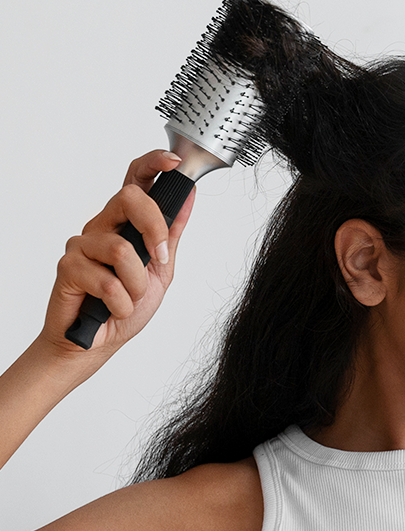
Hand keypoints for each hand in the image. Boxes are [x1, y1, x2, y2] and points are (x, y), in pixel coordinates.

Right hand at [41, 150, 195, 355]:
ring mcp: (82, 244)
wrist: (97, 343)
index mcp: (125, 225)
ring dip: (136, 285)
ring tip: (128, 298)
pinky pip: (106, 280)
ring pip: (121, 250)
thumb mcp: (160, 272)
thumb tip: (187, 200)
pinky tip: (113, 308)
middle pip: (129, 198)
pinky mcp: (68, 266)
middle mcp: (102, 227)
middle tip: (159, 261)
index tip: (173, 164)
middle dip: (153, 229)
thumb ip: (169, 237)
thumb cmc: (124, 308)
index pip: (135, 182)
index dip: (152, 165)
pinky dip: (120, 302)